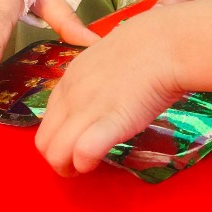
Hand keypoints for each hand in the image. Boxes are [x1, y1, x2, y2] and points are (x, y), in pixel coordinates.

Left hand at [36, 8, 181, 175]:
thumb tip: (107, 88)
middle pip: (44, 142)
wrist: (167, 43)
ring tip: (87, 167)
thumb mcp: (109, 54)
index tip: (77, 140)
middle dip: (58, 159)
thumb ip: (99, 75)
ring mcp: (87, 109)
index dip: (59, 135)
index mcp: (71, 77)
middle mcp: (72, 95)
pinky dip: (87, 163)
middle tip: (79, 163)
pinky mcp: (109, 122)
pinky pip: (83, 153)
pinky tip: (100, 159)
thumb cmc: (149, 44)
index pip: (47, 119)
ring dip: (69, 167)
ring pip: (55, 154)